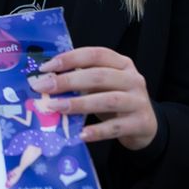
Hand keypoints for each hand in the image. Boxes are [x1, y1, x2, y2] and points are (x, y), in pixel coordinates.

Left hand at [26, 47, 157, 150]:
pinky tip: (80, 134)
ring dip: (78, 104)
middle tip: (43, 88)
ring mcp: (138, 101)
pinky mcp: (140, 123)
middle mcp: (133, 79)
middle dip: (67, 81)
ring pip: (108, 100)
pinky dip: (97, 131)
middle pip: (99, 76)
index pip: (95, 54)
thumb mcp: (103, 86)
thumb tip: (46, 82)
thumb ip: (82, 80)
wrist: (146, 126)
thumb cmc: (116, 100)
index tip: (46, 67)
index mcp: (122, 63)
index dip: (70, 58)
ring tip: (55, 108)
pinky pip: (115, 128)